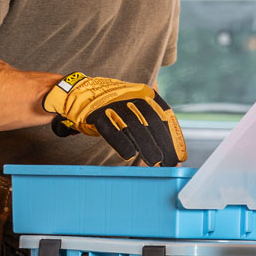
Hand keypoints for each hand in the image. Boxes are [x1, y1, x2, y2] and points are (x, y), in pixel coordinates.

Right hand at [42, 72, 186, 166]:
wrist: (75, 92)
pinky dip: (121, 142)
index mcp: (143, 93)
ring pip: (134, 125)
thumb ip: (148, 121)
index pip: (165, 115)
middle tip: (169, 163)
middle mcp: (130, 95)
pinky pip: (110, 129)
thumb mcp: (132, 104)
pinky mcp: (95, 112)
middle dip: (163, 143)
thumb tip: (167, 151)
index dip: (173, 137)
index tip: (180, 155)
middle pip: (152, 121)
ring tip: (155, 161)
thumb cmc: (108, 105)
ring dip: (146, 144)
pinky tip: (129, 155)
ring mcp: (112, 103)